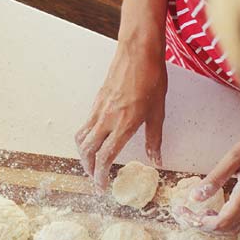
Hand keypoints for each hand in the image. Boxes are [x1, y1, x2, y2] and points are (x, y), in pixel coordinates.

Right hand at [75, 41, 166, 190]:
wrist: (138, 52)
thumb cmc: (151, 79)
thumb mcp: (158, 112)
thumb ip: (154, 139)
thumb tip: (156, 160)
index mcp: (123, 125)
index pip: (104, 157)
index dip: (100, 175)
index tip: (102, 186)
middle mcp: (106, 119)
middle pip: (87, 150)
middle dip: (88, 168)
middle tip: (95, 178)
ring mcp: (98, 108)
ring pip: (81, 137)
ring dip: (83, 154)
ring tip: (91, 163)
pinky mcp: (97, 100)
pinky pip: (85, 124)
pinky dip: (85, 137)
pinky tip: (94, 139)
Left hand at [187, 123, 239, 234]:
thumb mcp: (234, 156)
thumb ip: (215, 178)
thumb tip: (195, 196)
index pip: (222, 222)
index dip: (200, 222)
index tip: (185, 212)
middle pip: (228, 229)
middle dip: (204, 225)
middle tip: (187, 214)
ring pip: (235, 226)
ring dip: (215, 224)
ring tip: (197, 212)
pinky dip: (226, 219)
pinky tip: (214, 208)